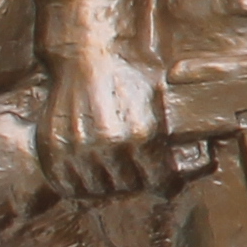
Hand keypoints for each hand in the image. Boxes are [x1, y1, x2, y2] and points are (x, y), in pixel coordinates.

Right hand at [36, 20, 166, 201]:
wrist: (88, 56)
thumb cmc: (129, 77)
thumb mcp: (160, 104)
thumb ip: (169, 137)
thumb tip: (194, 165)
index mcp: (143, 136)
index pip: (158, 183)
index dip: (164, 185)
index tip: (164, 183)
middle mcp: (110, 146)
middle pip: (128, 186)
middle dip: (136, 180)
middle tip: (135, 171)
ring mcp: (78, 148)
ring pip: (98, 189)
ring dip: (106, 185)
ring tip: (111, 172)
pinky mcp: (53, 147)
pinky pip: (67, 184)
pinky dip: (77, 185)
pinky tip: (87, 176)